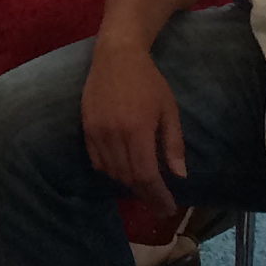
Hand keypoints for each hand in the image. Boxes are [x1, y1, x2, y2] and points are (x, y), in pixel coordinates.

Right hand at [80, 40, 187, 213]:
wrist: (116, 56)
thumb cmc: (148, 81)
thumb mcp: (169, 110)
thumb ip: (173, 144)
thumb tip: (179, 175)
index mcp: (137, 130)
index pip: (145, 175)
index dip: (157, 195)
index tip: (168, 209)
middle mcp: (114, 134)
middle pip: (128, 178)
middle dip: (146, 194)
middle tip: (159, 204)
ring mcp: (97, 132)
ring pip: (112, 172)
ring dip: (128, 183)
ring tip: (144, 187)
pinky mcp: (86, 127)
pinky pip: (96, 160)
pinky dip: (110, 170)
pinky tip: (123, 170)